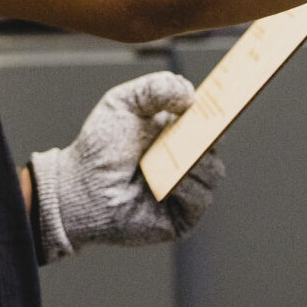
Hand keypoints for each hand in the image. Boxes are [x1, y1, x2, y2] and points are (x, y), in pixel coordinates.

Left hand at [29, 71, 222, 262]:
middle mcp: (186, 159)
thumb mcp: (124, 102)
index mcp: (177, 131)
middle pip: (216, 143)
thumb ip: (156, 88)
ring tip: (171, 156)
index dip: (219, 108)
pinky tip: (170, 181)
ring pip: (213, 171)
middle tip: (199, 125)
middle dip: (210, 132)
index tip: (227, 97)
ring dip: (196, 161)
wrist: (79, 188)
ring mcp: (186, 189)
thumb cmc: (99, 147)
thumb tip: (192, 96)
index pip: (209, 117)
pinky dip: (189, 187)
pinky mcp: (182, 217)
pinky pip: (201, 199)